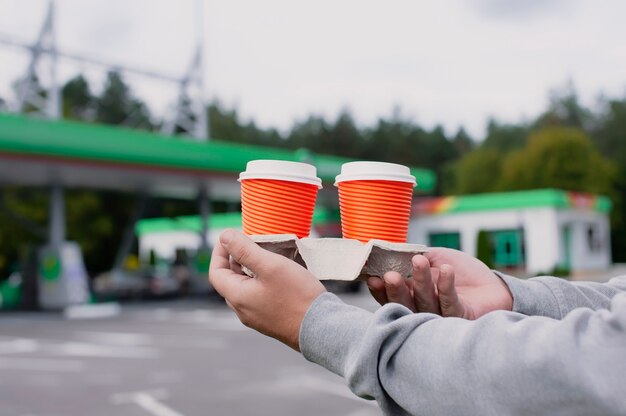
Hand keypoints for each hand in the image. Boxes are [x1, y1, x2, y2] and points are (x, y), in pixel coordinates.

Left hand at [209, 229, 325, 350]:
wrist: (321, 328)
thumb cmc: (296, 296)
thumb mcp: (270, 266)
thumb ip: (245, 250)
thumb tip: (224, 236)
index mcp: (237, 297)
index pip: (216, 272)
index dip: (220, 252)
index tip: (231, 237)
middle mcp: (243, 310)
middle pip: (230, 280)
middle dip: (236, 258)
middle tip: (251, 242)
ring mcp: (257, 317)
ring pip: (245, 288)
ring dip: (250, 269)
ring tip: (266, 255)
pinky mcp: (271, 319)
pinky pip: (258, 296)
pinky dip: (261, 281)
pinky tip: (277, 274)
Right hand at [367, 248, 512, 318]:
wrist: (492, 285)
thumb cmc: (460, 272)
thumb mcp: (433, 257)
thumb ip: (412, 256)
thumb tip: (390, 251)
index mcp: (412, 298)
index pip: (391, 297)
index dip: (381, 290)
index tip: (373, 278)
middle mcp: (423, 311)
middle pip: (405, 305)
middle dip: (396, 290)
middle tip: (391, 276)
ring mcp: (441, 317)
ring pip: (425, 303)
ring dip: (421, 282)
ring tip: (419, 262)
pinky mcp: (460, 318)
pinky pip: (450, 303)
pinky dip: (446, 286)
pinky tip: (446, 271)